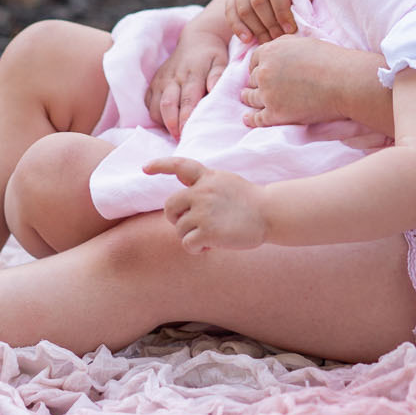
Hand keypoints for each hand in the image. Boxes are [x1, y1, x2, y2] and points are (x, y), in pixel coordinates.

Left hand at [144, 156, 266, 251]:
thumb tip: (182, 184)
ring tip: (212, 236)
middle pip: (170, 206)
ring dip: (191, 236)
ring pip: (179, 229)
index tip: (145, 168)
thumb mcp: (226, 182)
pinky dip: (196, 249)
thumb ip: (205, 183)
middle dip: (176, 218)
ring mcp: (203, 211)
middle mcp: (201, 191)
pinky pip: (187, 243)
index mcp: (207, 177)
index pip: (180, 165)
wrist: (270, 212)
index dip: (160, 165)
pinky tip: (211, 246)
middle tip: (193, 226)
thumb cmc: (250, 201)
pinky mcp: (206, 231)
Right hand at [146, 27, 228, 138]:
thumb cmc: (212, 55)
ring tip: (173, 133)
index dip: (186, 117)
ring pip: (155, 106)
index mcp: (192, 74)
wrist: (197, 38)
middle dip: (172, 124)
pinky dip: (154, 114)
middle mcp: (174, 77)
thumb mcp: (221, 62)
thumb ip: (218, 77)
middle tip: (180, 138)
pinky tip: (165, 121)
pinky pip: (148, 102)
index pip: (188, 99)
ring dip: (162, 122)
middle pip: (168, 104)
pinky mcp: (154, 82)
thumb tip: (215, 90)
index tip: (189, 132)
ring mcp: (161, 79)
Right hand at [226, 0, 316, 44]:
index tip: (290, 29)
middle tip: (279, 38)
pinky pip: (230, 11)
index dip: (282, 11)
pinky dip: (238, 27)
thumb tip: (300, 4)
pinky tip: (248, 39)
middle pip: (257, 0)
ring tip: (268, 41)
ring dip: (256, 28)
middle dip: (270, 23)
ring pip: (243, 8)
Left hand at [241, 35, 360, 127]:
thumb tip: (275, 50)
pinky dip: (251, 119)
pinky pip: (257, 118)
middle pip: (253, 79)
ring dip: (249, 98)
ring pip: (251, 97)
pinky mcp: (275, 114)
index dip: (258, 67)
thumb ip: (284, 45)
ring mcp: (268, 94)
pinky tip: (248, 119)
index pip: (254, 61)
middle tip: (258, 87)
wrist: (344, 82)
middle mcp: (264, 72)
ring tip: (248, 100)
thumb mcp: (303, 42)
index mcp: (270, 52)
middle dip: (257, 82)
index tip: (262, 73)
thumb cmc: (330, 60)